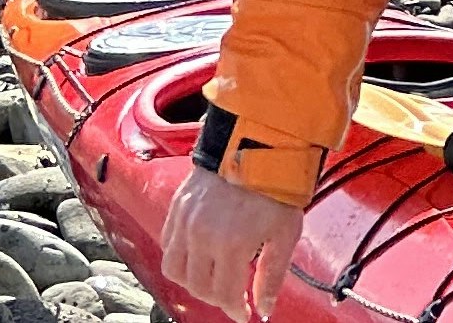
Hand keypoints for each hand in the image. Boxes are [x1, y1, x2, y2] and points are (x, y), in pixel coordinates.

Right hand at [160, 165, 303, 320]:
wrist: (255, 146)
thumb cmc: (273, 187)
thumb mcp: (284, 235)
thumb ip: (272, 276)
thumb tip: (264, 306)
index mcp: (231, 244)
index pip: (224, 295)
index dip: (235, 311)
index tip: (244, 313)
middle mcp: (202, 235)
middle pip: (197, 287)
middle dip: (216, 298)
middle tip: (231, 297)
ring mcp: (186, 221)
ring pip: (174, 269)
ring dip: (192, 281)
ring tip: (211, 278)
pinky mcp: (177, 208)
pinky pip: (167, 243)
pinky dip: (179, 257)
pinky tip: (198, 255)